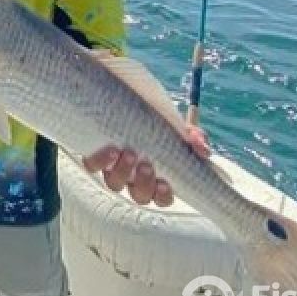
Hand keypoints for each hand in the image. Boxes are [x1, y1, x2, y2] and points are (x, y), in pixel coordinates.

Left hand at [83, 126, 210, 206]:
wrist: (122, 98)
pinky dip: (100, 161)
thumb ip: (193, 137)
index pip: (161, 197)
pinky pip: (92, 166)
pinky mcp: (95, 156)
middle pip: (139, 195)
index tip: (166, 183)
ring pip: (115, 184)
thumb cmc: (154, 119)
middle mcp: (133, 178)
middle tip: (146, 165)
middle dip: (144, 183)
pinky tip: (110, 150)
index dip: (163, 195)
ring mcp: (113, 168)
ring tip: (129, 153)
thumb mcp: (176, 125)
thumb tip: (203, 149)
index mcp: (155, 176)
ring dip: (123, 172)